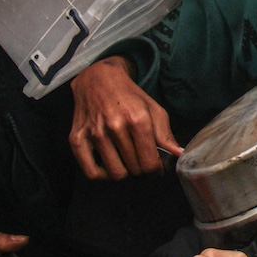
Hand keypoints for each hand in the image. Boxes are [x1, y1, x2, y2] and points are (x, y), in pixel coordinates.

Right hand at [68, 57, 181, 180]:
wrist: (98, 80)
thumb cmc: (130, 97)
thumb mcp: (154, 111)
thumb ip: (166, 135)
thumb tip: (180, 156)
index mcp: (137, 119)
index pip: (150, 163)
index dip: (156, 171)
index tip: (156, 169)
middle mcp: (115, 127)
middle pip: (135, 169)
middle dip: (141, 169)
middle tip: (140, 160)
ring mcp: (94, 133)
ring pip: (116, 173)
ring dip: (124, 172)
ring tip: (126, 161)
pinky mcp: (77, 138)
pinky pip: (91, 172)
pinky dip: (102, 175)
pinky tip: (109, 166)